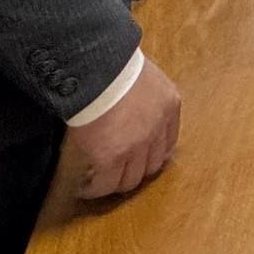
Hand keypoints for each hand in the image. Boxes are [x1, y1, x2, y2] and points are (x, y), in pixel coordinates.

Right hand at [67, 56, 180, 198]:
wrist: (99, 68)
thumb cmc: (114, 63)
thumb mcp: (142, 74)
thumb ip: (143, 92)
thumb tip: (129, 102)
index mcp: (169, 105)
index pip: (168, 142)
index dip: (153, 154)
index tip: (140, 159)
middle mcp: (158, 129)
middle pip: (151, 165)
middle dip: (134, 172)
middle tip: (116, 173)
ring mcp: (137, 146)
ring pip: (129, 180)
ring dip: (114, 184)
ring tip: (98, 183)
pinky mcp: (111, 157)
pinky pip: (104, 184)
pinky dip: (94, 190)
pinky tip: (84, 188)